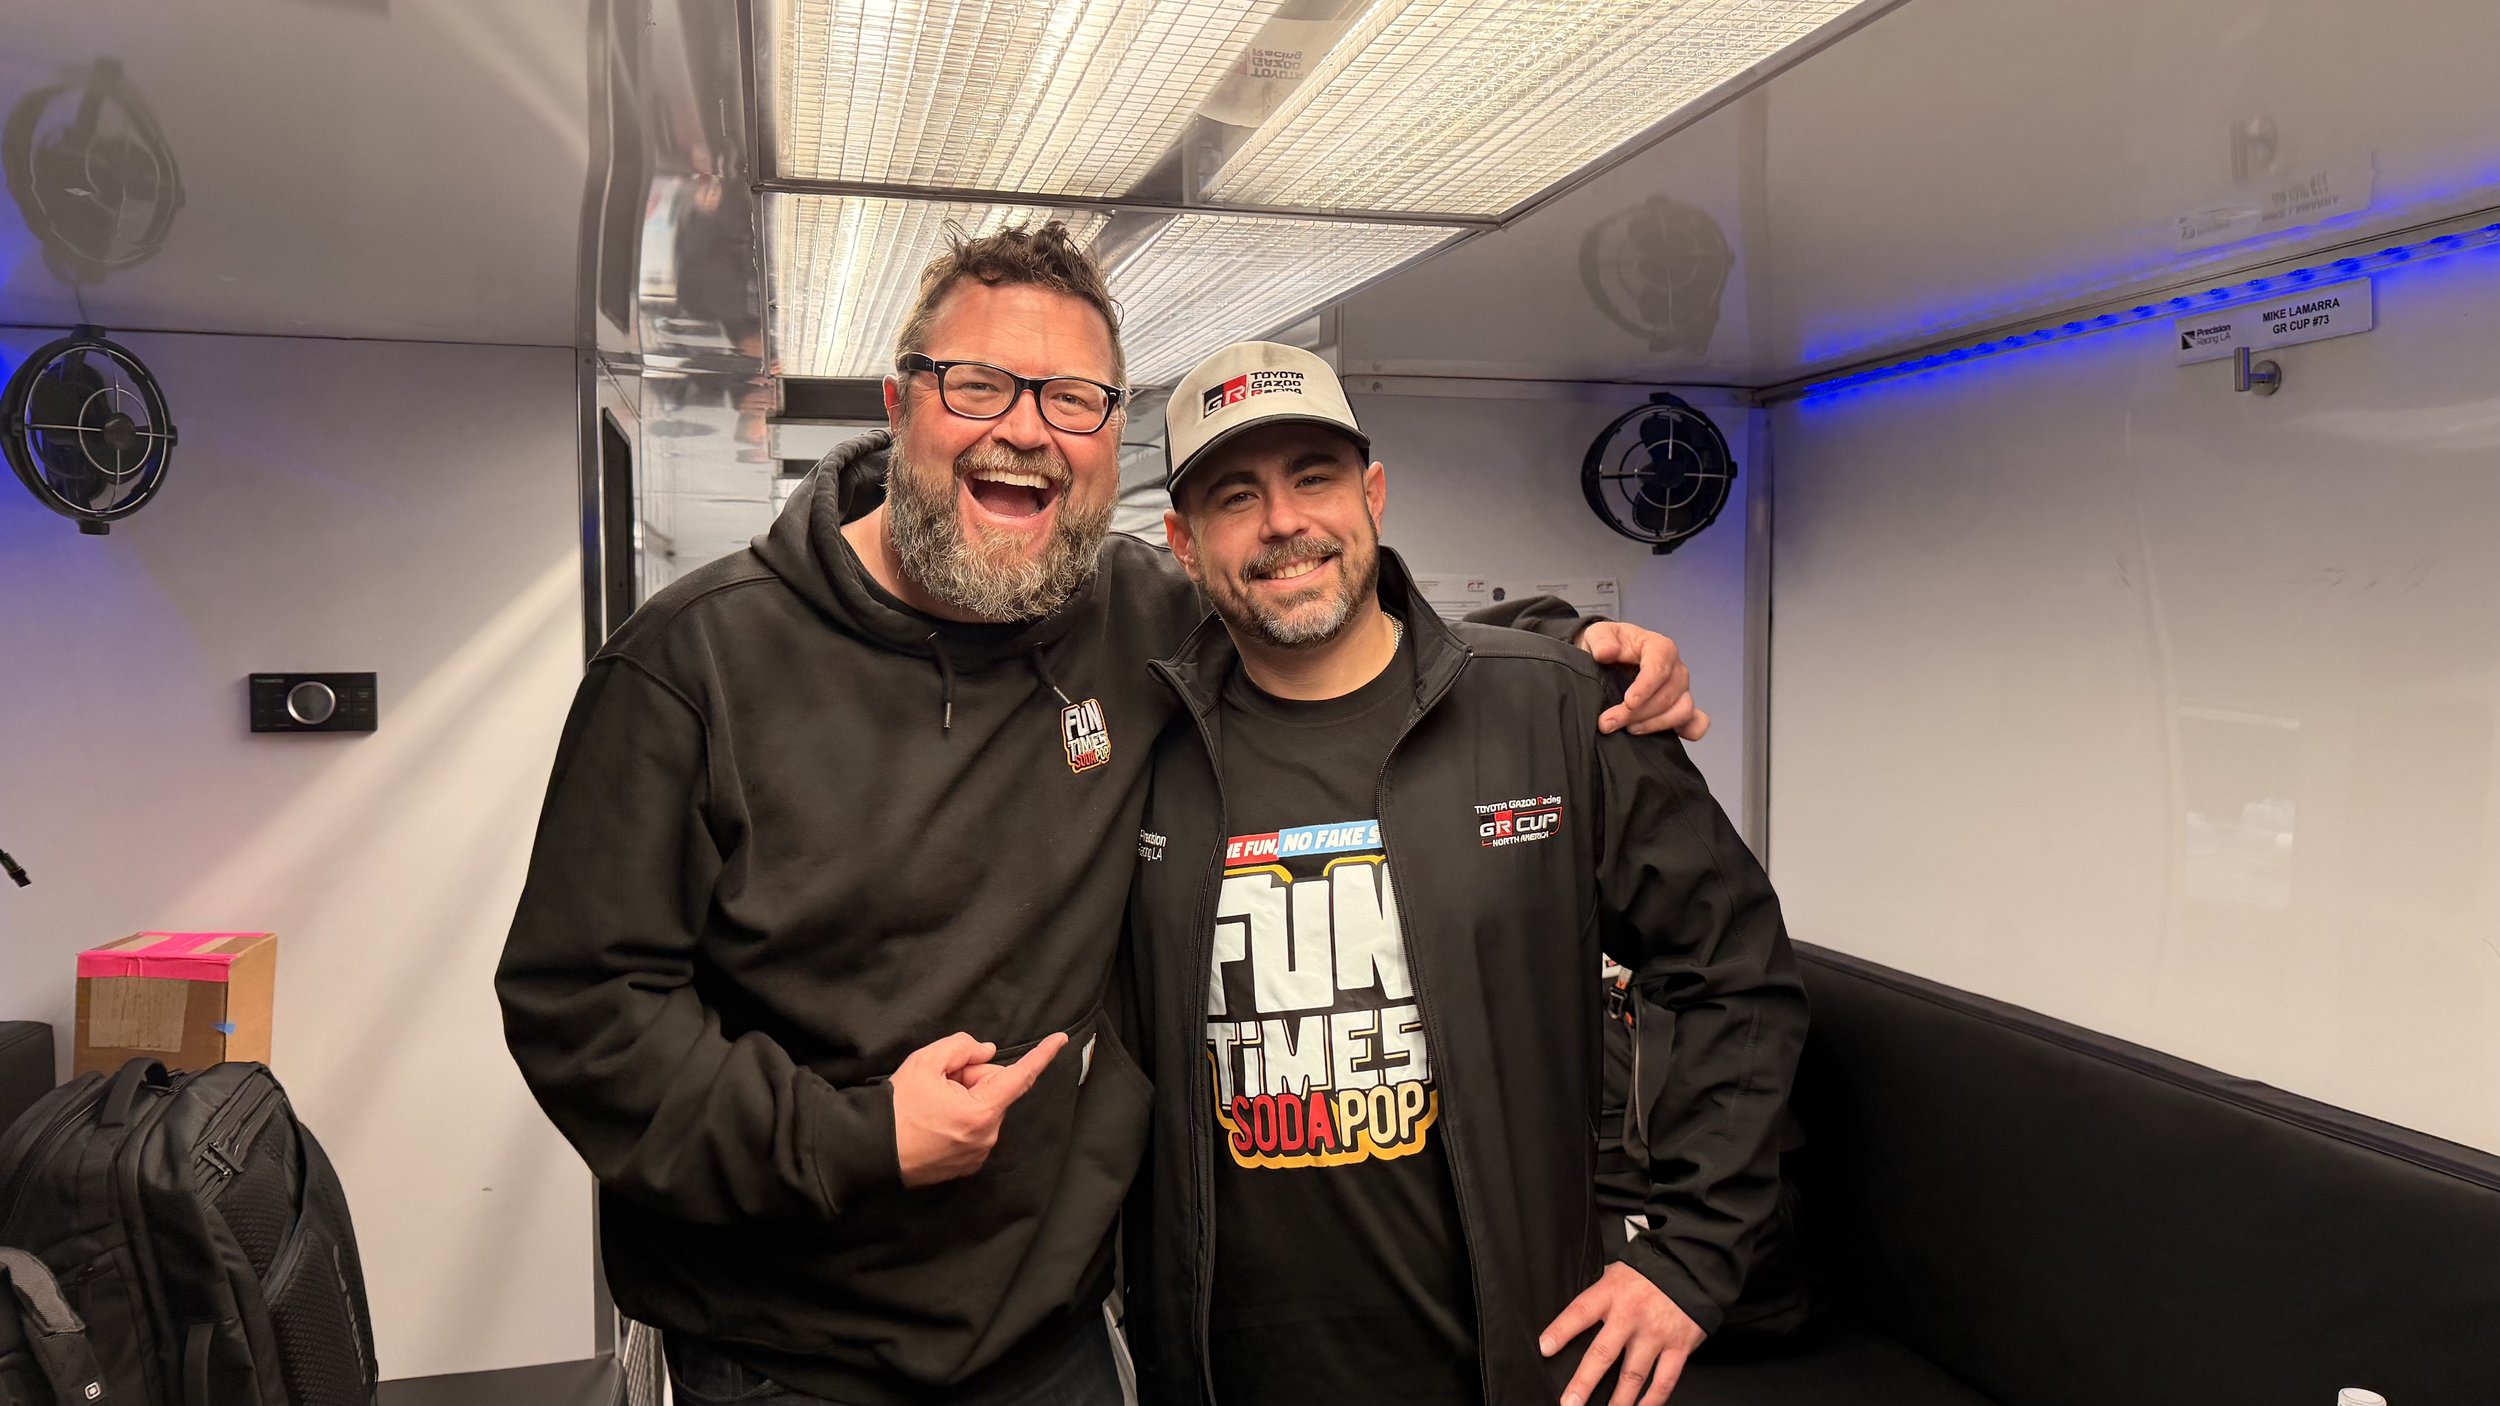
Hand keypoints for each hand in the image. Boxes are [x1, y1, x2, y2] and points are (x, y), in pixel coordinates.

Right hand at [891, 1030, 1066, 1187]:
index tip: (1061, 1040)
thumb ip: (963, 1048)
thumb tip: (986, 1053)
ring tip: (931, 1103)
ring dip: (965, 1099)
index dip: (1042, 1055)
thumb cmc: (897, 1105)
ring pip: (983, 1110)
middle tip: (941, 1080)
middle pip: (995, 1090)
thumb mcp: (926, 1062)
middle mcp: (987, 1137)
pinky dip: (960, 1119)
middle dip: (974, 1078)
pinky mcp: (965, 1166)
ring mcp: (976, 1155)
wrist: (869, 1149)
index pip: (1020, 1076)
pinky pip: (974, 1130)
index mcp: (982, 1112)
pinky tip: (933, 1121)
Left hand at [1539, 1262, 1705, 1405]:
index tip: (1546, 1348)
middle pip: (1603, 1353)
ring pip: (1633, 1375)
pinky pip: (1664, 1380)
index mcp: (1612, 1294)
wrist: (1691, 1266)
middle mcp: (1631, 1316)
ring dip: (1618, 1401)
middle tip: (1570, 1402)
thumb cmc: (1651, 1271)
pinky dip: (1652, 1400)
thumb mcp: (1617, 1272)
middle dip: (1584, 1382)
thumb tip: (1577, 1314)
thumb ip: (1599, 1294)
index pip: (1580, 1312)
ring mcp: (1655, 1334)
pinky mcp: (1678, 1347)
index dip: (1561, 1330)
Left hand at [1577, 622, 1707, 739]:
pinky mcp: (1681, 708)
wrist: (1611, 658)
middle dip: (1638, 713)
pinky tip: (1664, 737)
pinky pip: (1696, 723)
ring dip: (1654, 725)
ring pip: (1682, 712)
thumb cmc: (1609, 645)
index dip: (1645, 687)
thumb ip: (1601, 641)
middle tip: (1608, 722)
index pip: (1660, 667)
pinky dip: (1687, 731)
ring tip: (1628, 729)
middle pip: (1668, 695)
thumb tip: (1607, 653)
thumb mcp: (1598, 634)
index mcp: (1659, 647)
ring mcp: (1682, 691)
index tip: (1628, 702)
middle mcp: (1676, 669)